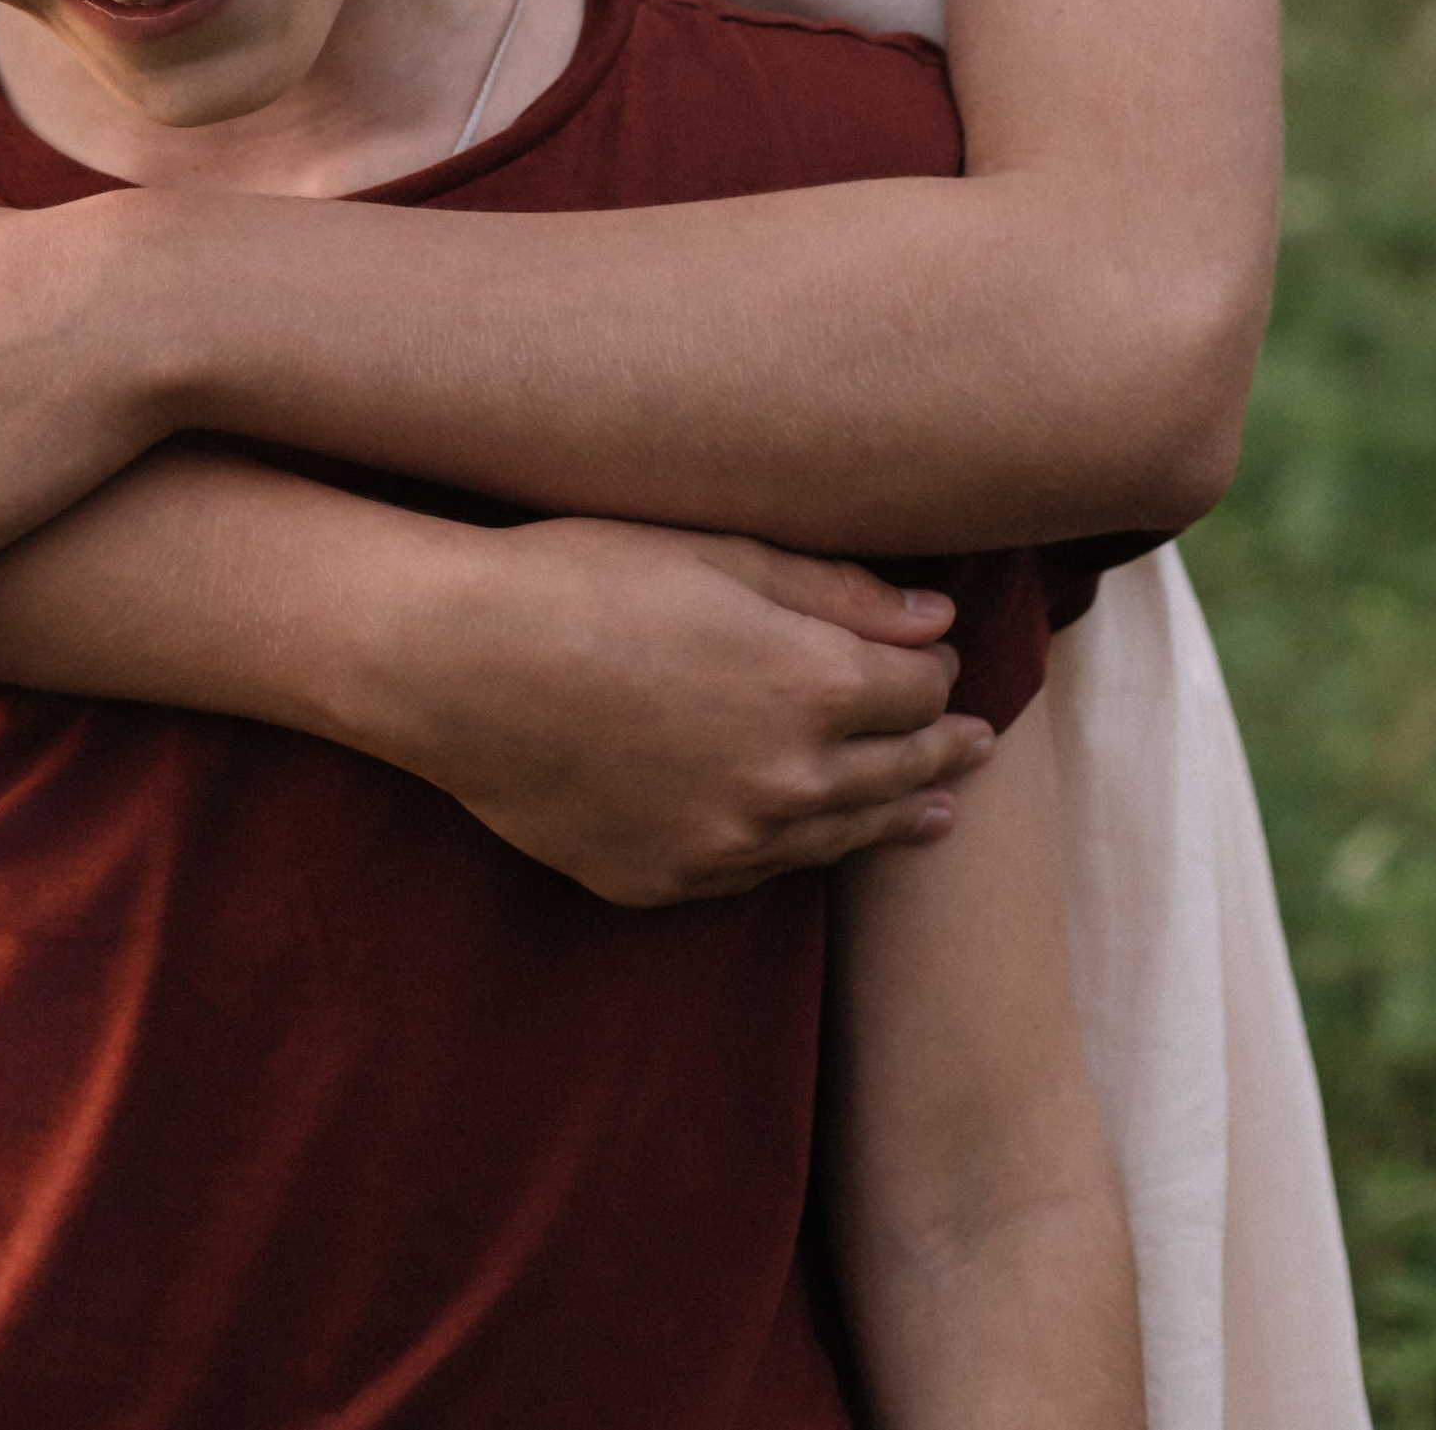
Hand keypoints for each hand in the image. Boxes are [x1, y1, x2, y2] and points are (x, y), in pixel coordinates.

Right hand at [365, 513, 991, 905]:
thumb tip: (936, 620)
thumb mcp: (720, 554)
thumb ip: (839, 593)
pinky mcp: (665, 881)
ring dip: (896, 817)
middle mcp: (789, 781)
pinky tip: (816, 842)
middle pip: (899, 773)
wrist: (459, 663)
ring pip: (841, 838)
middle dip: (942, 750)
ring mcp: (727, 844)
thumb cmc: (584, 578)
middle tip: (975, 742)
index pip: (920, 690)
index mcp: (815, 687)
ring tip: (935, 814)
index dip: (935, 670)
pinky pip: (757, 873)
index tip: (937, 656)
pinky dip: (800, 851)